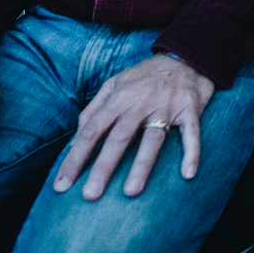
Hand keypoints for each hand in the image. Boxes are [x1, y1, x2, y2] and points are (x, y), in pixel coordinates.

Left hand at [52, 54, 213, 200]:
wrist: (185, 56)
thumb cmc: (144, 77)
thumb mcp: (114, 85)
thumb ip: (93, 111)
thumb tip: (73, 144)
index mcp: (118, 98)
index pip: (91, 131)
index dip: (75, 158)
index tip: (62, 184)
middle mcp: (140, 102)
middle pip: (118, 138)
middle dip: (103, 167)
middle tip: (90, 195)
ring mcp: (166, 106)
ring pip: (152, 138)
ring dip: (141, 165)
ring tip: (131, 192)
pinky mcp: (190, 109)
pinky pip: (191, 133)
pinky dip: (191, 152)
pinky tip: (188, 173)